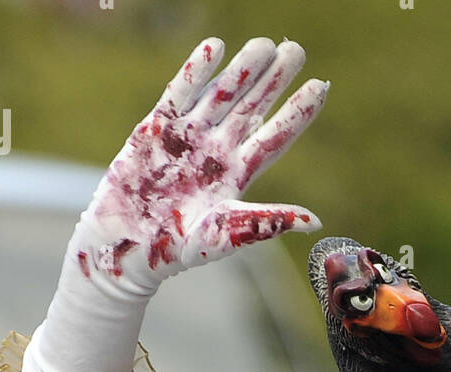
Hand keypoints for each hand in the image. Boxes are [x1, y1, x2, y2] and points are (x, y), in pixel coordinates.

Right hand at [73, 35, 326, 295]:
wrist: (130, 246)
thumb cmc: (181, 248)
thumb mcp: (230, 234)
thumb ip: (269, 221)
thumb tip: (316, 223)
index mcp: (237, 176)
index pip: (274, 138)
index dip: (296, 113)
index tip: (321, 86)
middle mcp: (217, 152)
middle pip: (251, 109)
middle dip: (274, 80)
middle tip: (296, 49)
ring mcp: (188, 137)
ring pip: (221, 95)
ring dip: (243, 70)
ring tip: (266, 44)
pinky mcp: (157, 129)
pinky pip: (180, 93)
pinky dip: (196, 71)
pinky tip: (216, 47)